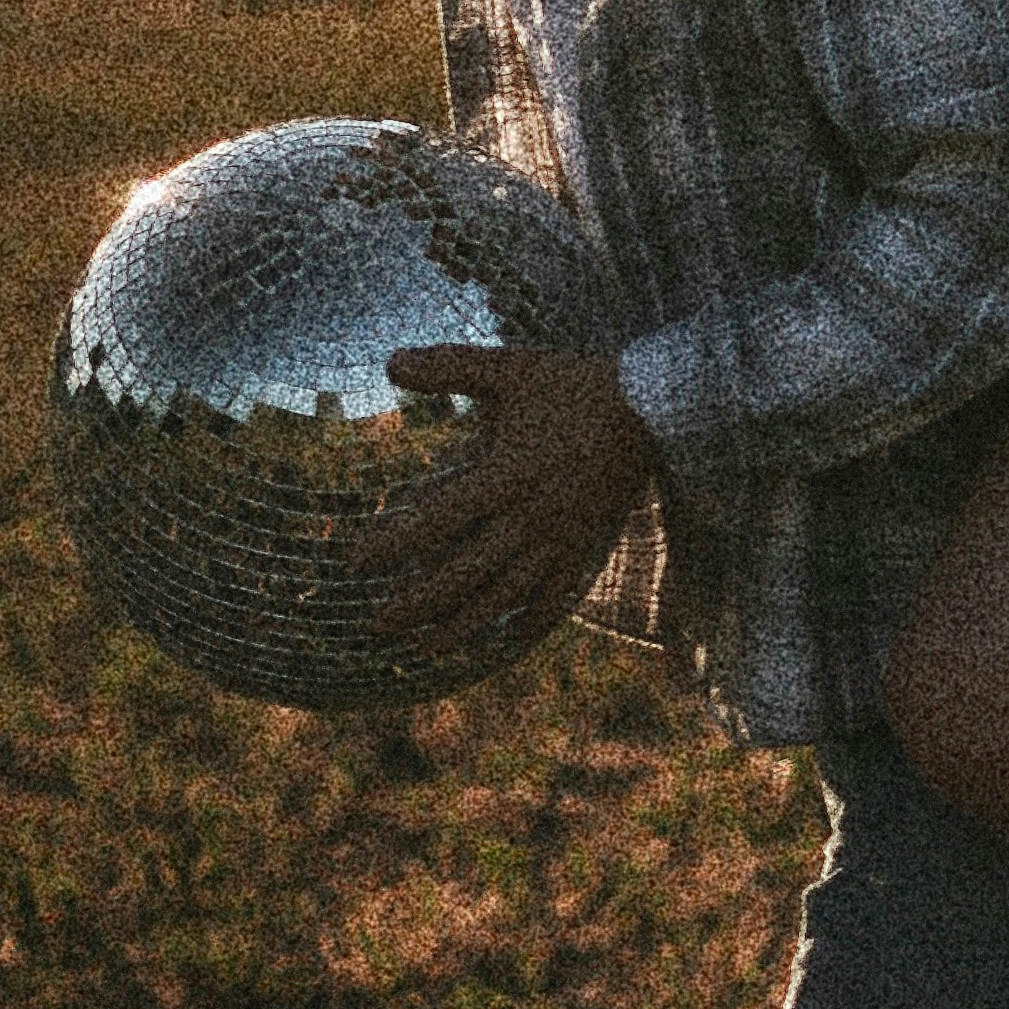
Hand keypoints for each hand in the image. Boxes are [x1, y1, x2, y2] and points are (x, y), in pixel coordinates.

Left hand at [363, 346, 658, 659]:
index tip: (353, 562)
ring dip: (462, 626)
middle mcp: (529, 517)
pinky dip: (530, 624)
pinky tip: (505, 640)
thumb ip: (449, 366)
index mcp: (505, 475)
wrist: (654, 407)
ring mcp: (559, 538)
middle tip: (376, 624)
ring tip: (425, 646)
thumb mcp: (510, 368)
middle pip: (463, 574)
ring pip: (504, 596)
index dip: (392, 545)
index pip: (436, 521)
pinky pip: (556, 596)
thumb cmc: (575, 385)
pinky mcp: (584, 546)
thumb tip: (390, 361)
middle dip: (416, 605)